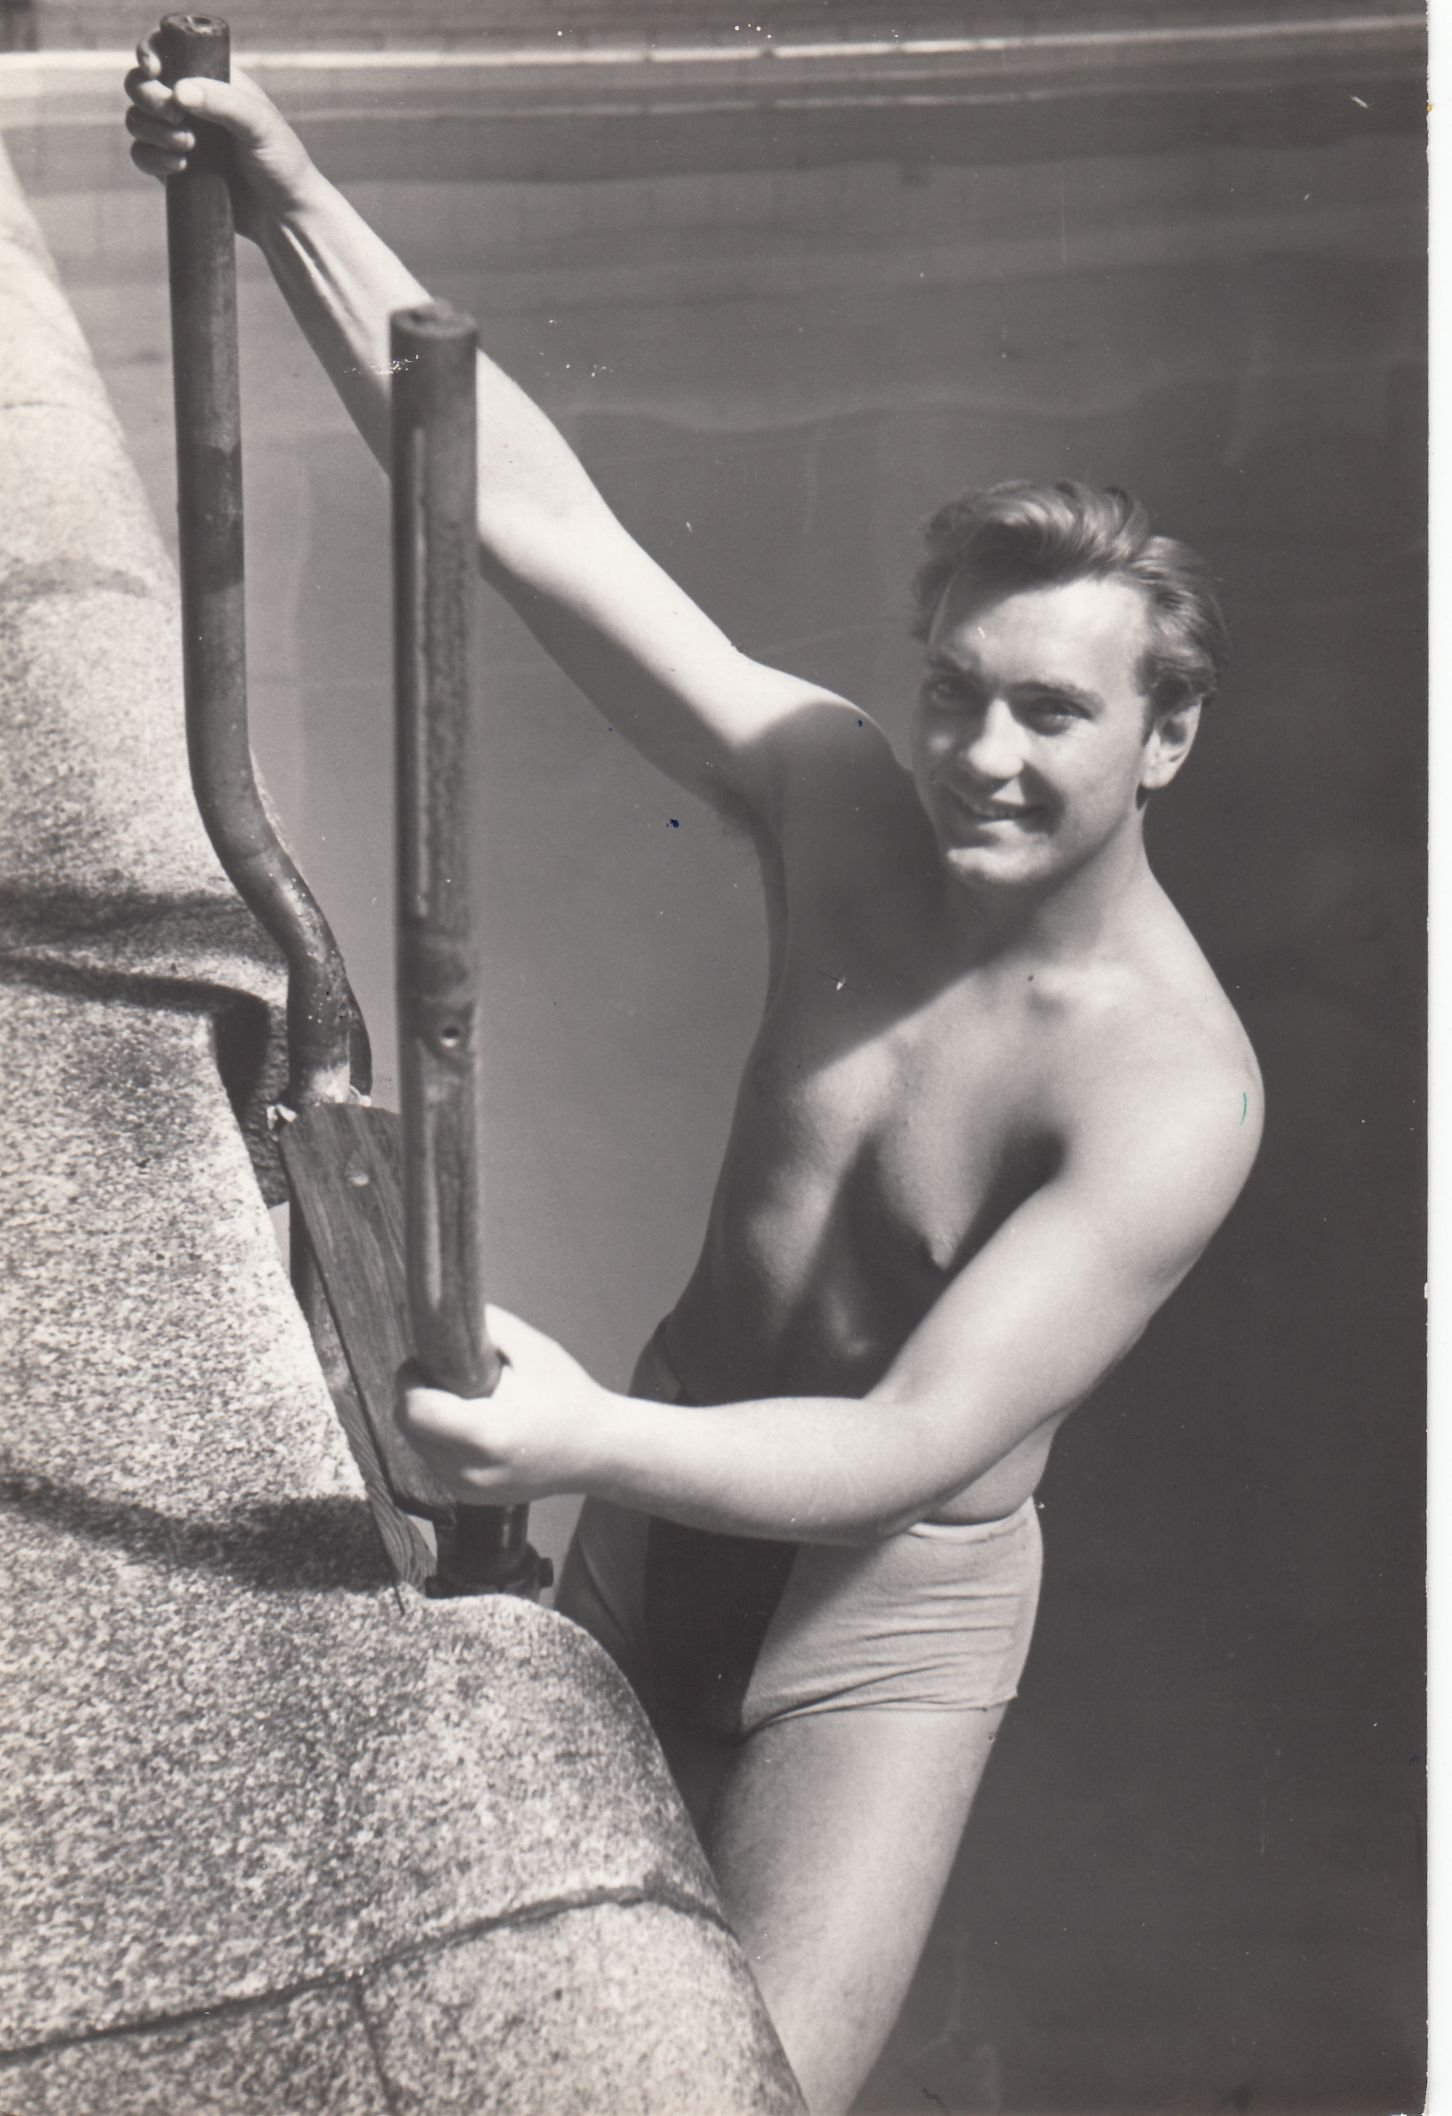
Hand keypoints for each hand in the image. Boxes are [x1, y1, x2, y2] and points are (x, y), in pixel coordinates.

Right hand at [123, 34, 313, 240]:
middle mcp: (191, 104)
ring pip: (137, 119)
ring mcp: (179, 135)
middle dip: (148, 97)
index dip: (150, 52)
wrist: (284, 216)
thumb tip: (178, 92)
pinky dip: (150, 158)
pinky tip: (179, 168)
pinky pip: (141, 154)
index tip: (154, 70)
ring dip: (152, 130)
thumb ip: (223, 102)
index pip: (167, 50)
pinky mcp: (173, 168)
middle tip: (175, 116)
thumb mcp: (259, 125)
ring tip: (189, 147)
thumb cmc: (281, 163)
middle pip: (140, 84)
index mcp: (212, 79)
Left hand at [396, 1305, 607, 1505]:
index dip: (409, 1381)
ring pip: (418, 1445)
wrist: (599, 1451)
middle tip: (444, 1375)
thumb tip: (446, 1311)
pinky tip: (472, 1424)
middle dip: (416, 1396)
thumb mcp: (533, 1350)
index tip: (424, 1361)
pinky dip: (442, 1438)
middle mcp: (470, 1469)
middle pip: (409, 1428)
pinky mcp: (470, 1497)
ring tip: (464, 1400)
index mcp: (486, 1434)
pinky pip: (435, 1460)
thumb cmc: (569, 1395)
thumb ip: (488, 1326)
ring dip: (428, 1418)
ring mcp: (468, 1489)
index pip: (412, 1411)